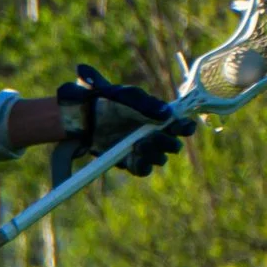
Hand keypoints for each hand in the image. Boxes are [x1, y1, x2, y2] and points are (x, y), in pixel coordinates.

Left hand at [58, 64, 190, 176]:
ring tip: (139, 144)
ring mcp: (142, 149)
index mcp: (159, 117)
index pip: (182, 125)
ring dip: (154, 154)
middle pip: (173, 146)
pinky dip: (142, 165)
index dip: (185, 127)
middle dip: (167, 143)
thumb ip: (146, 104)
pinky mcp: (129, 161)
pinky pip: (142, 169)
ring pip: (160, 159)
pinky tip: (135, 156)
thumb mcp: (126, 96)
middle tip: (153, 137)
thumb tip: (166, 114)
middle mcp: (154, 134)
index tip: (180, 127)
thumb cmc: (106, 98)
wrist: (82, 113)